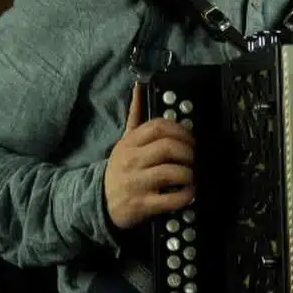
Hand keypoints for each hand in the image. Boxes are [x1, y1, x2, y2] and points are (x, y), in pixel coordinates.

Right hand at [103, 85, 195, 229]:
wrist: (100, 203)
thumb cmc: (120, 170)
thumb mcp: (125, 142)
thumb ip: (135, 115)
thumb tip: (139, 87)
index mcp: (129, 143)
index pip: (158, 126)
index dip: (181, 130)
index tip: (189, 138)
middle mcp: (131, 161)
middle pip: (168, 148)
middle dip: (188, 152)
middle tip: (193, 158)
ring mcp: (136, 183)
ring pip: (172, 172)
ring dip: (188, 173)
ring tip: (190, 175)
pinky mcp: (142, 205)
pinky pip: (172, 199)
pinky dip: (186, 194)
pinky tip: (188, 192)